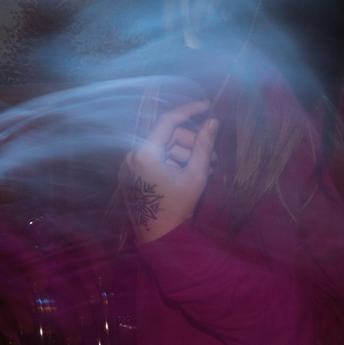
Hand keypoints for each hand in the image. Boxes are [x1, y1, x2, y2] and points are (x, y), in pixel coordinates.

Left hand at [119, 102, 218, 243]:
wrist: (158, 237)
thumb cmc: (177, 208)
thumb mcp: (196, 175)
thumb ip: (204, 146)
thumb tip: (213, 121)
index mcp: (145, 154)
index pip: (169, 120)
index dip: (190, 111)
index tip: (207, 107)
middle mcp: (132, 155)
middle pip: (168, 136)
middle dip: (191, 143)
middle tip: (214, 158)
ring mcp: (130, 165)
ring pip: (163, 147)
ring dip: (185, 154)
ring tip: (205, 171)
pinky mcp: (131, 174)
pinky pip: (155, 158)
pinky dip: (172, 161)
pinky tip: (188, 173)